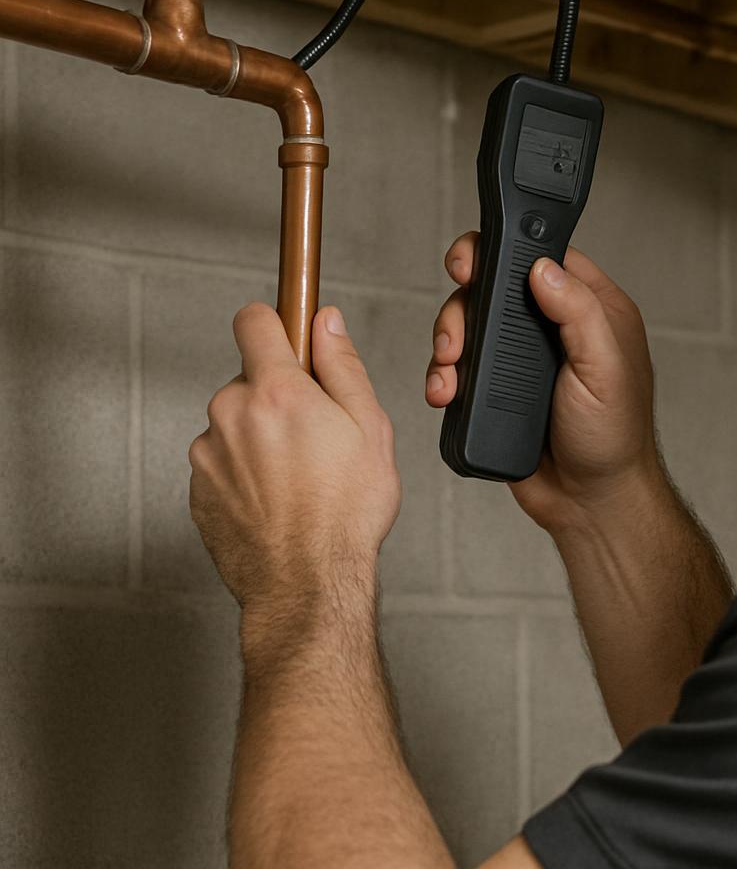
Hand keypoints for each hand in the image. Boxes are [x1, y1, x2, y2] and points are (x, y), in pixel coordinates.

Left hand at [189, 303, 400, 639]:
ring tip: (296, 478)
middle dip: (277, 396)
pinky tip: (274, 500)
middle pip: (250, 379)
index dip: (275, 324)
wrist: (308, 587)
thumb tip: (327, 322)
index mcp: (275, 391)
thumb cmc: (345, 514)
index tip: (289, 339)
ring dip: (258, 437)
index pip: (254, 320)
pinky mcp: (197, 489)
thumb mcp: (369, 428)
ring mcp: (208, 454)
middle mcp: (231, 414)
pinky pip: (221, 461)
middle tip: (313, 436)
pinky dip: (243, 472)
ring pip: (235, 423)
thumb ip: (342, 365)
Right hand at [427, 234, 660, 533]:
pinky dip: (444, 374)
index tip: (473, 261)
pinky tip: (445, 391)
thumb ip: (579, 312)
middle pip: (492, 285)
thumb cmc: (614, 438)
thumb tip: (544, 267)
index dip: (503, 251)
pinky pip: (458, 366)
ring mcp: (519, 357)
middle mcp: (551, 326)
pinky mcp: (493, 387)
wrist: (589, 504)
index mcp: (590, 308)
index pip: (541, 256)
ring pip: (469, 324)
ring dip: (448, 340)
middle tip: (455, 327)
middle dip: (464, 301)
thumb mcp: (606, 367)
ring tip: (449, 367)